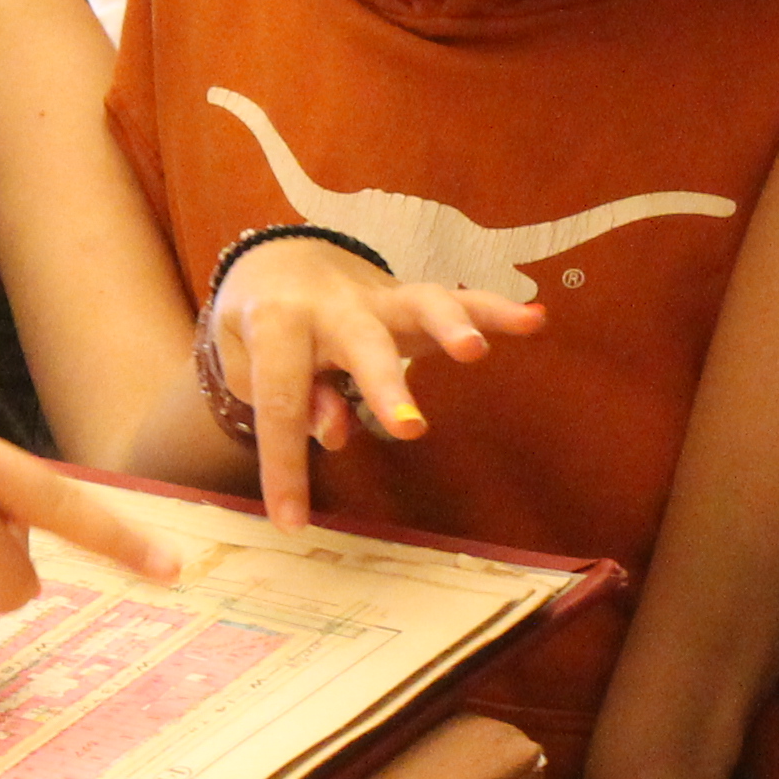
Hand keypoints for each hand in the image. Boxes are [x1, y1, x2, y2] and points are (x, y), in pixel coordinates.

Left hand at [206, 240, 542, 529]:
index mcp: (277, 324)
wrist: (278, 256)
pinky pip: (460, 299)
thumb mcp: (245, 360)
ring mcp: (379, 298)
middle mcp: (334, 307)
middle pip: (361, 345)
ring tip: (475, 351)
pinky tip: (533, 320)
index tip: (291, 523)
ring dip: (451, 326)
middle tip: (409, 429)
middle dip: (385, 386)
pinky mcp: (412, 298)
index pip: (281, 401)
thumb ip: (282, 396)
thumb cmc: (258, 325)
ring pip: (419, 306)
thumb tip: (332, 431)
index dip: (285, 465)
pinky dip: (496, 309)